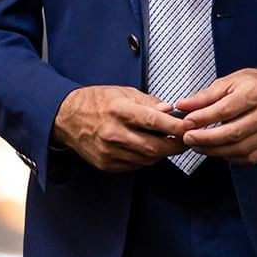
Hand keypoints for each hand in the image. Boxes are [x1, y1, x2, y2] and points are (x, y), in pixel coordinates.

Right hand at [52, 85, 189, 171]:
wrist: (66, 118)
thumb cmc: (96, 101)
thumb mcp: (123, 92)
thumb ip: (148, 102)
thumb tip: (170, 109)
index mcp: (119, 110)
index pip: (153, 121)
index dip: (175, 126)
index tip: (189, 127)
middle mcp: (113, 133)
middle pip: (153, 147)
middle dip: (175, 146)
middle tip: (186, 140)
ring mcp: (109, 151)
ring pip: (147, 158)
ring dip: (162, 152)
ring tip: (167, 142)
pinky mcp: (106, 164)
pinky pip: (135, 165)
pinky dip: (146, 158)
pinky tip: (147, 147)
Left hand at [175, 68, 256, 164]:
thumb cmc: (252, 85)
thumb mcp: (228, 82)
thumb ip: (205, 96)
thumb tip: (183, 106)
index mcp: (256, 92)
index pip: (225, 110)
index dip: (203, 119)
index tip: (186, 123)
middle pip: (232, 133)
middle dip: (206, 139)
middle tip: (188, 138)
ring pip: (239, 149)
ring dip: (214, 150)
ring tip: (198, 145)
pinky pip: (249, 158)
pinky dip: (230, 156)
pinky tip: (218, 150)